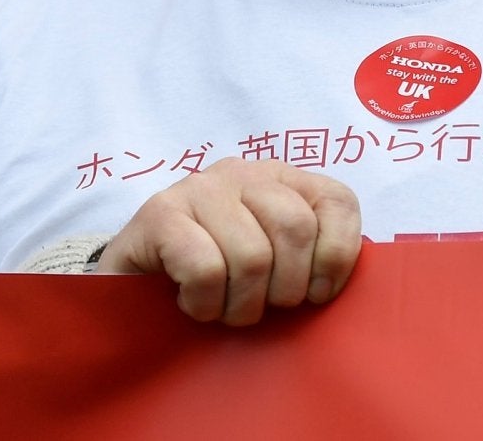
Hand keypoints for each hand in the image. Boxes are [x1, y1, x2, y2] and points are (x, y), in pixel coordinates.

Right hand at [97, 158, 361, 324]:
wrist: (133, 287)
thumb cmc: (217, 281)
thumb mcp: (275, 267)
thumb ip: (313, 260)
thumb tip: (349, 286)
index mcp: (281, 179)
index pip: (338, 202)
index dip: (337, 258)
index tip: (316, 297)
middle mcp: (242, 172)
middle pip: (296, 229)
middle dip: (285, 290)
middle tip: (261, 308)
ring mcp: (198, 188)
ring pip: (251, 256)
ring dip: (240, 305)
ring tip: (222, 309)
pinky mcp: (159, 213)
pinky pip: (205, 268)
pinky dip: (205, 303)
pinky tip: (192, 303)